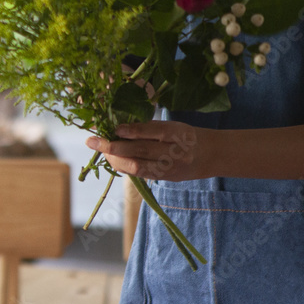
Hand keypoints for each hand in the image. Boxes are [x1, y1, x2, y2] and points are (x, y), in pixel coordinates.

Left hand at [85, 121, 216, 181]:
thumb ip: (148, 128)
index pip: (150, 131)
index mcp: (177, 133)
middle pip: (139, 150)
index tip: (112, 127)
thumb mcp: (172, 125)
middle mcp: (173, 152)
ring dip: (114, 158)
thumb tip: (117, 128)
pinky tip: (113, 159)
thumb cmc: (186, 135)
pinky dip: (124, 166)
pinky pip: (140, 173)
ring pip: (136, 166)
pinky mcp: (164, 178)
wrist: (211, 156)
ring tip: (100, 150)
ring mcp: (169, 168)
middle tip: (93, 140)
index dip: (129, 130)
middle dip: (112, 146)